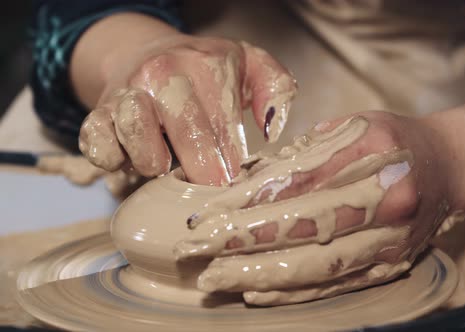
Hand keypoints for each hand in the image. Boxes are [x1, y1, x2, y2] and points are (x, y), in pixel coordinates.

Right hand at [78, 35, 296, 184]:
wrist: (149, 54)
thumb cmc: (206, 71)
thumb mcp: (250, 64)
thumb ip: (277, 87)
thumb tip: (272, 129)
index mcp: (205, 64)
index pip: (224, 125)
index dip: (232, 162)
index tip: (236, 181)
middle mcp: (162, 75)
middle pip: (188, 135)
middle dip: (204, 173)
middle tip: (210, 187)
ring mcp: (127, 94)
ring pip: (139, 140)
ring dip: (157, 165)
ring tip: (168, 165)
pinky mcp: (97, 114)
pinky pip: (98, 147)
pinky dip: (114, 161)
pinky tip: (133, 159)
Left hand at [175, 112, 453, 304]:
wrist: (450, 165)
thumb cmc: (393, 139)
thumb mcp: (350, 126)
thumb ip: (302, 154)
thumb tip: (245, 182)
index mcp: (373, 151)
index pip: (299, 182)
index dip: (249, 202)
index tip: (207, 215)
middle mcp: (387, 198)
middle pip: (306, 228)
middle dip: (244, 243)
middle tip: (197, 252)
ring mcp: (394, 238)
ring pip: (319, 264)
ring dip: (262, 274)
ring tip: (217, 279)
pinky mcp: (394, 264)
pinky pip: (338, 284)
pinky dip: (295, 291)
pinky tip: (258, 292)